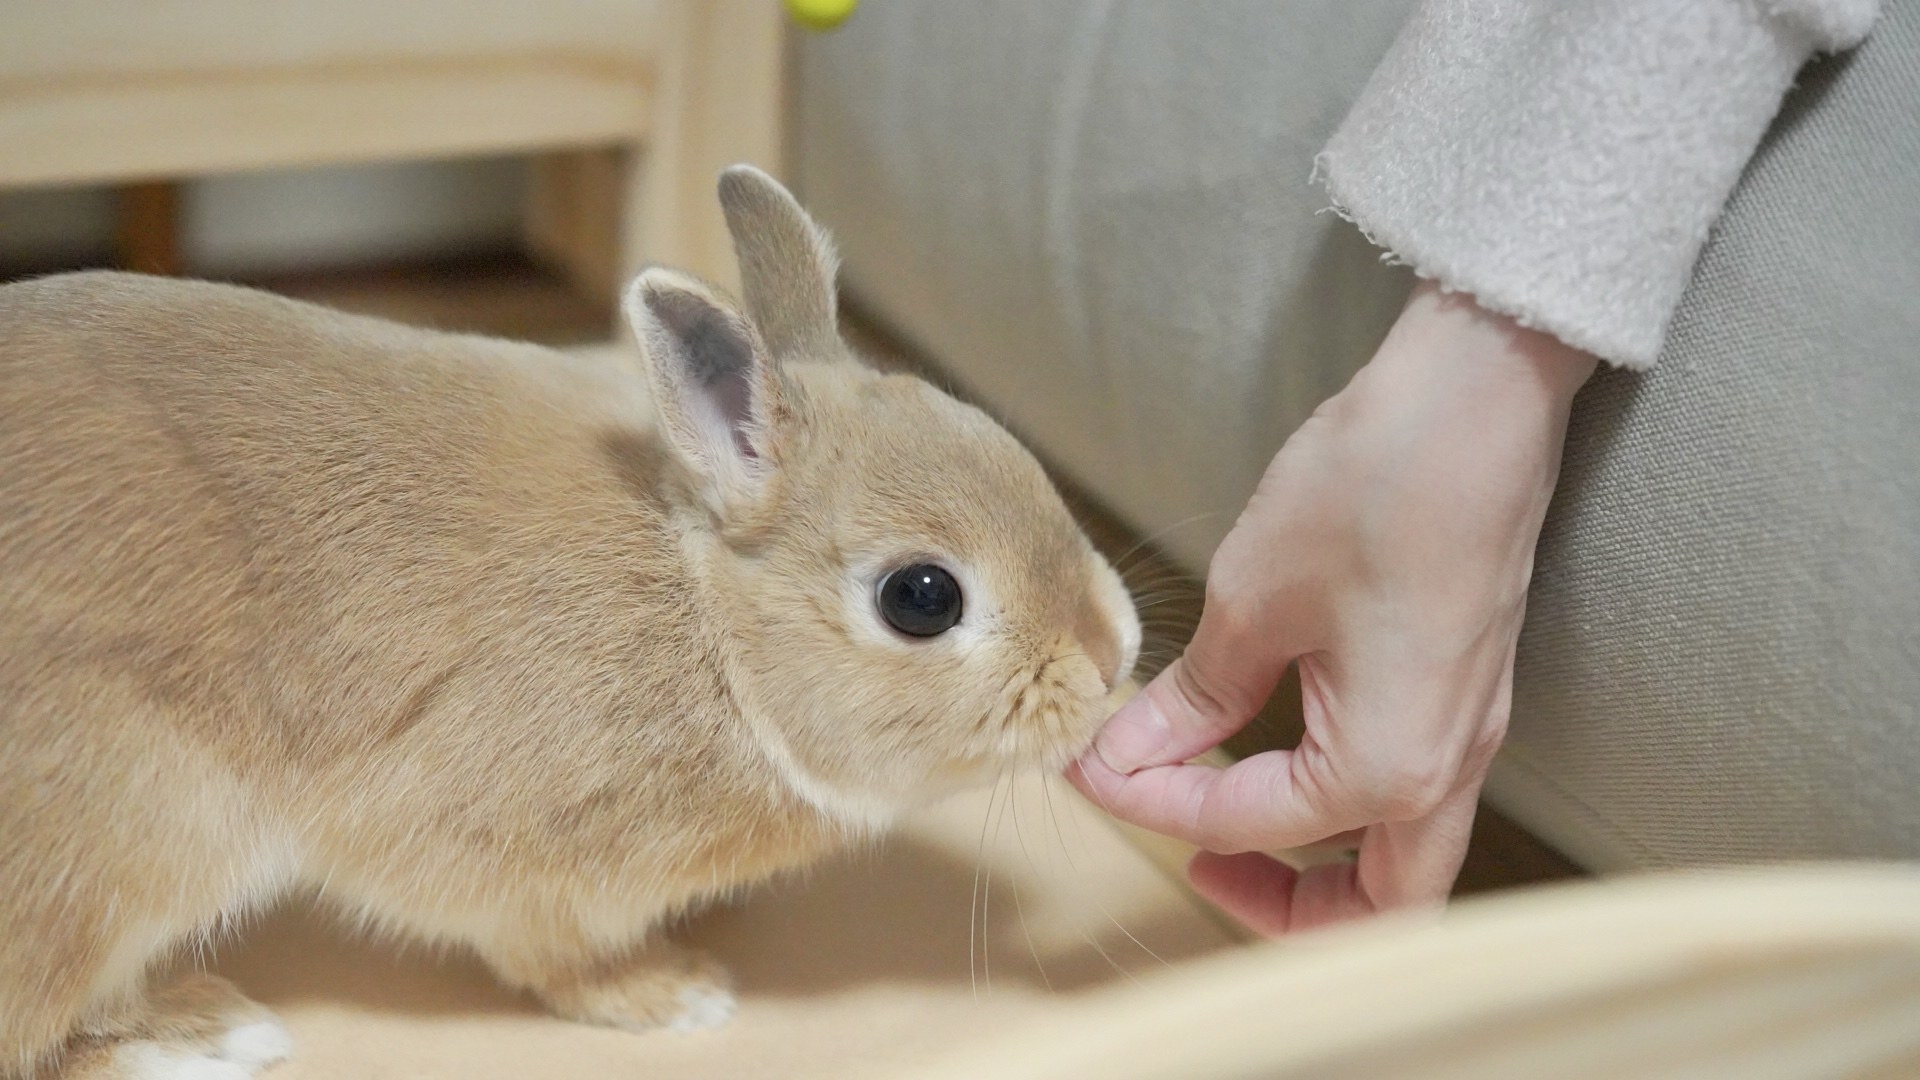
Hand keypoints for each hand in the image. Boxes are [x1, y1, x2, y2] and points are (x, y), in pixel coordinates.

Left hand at [1070, 282, 1596, 933]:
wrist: (1477, 394)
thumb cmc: (1374, 487)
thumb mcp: (1254, 599)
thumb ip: (1196, 697)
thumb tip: (1134, 750)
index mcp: (1390, 765)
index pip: (1253, 824)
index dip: (1155, 802)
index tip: (1091, 764)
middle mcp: (1446, 769)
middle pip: (1375, 908)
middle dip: (1279, 907)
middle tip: (1192, 860)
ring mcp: (1469, 732)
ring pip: (1401, 857)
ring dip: (1318, 865)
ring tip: (1225, 819)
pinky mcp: (1467, 691)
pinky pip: (1410, 792)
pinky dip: (1341, 804)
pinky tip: (1276, 751)